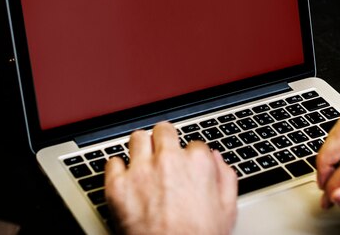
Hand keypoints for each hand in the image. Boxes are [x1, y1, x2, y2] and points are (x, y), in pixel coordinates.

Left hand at [104, 121, 237, 233]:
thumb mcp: (227, 210)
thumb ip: (225, 177)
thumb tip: (217, 160)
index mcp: (197, 162)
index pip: (193, 143)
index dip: (189, 156)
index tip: (185, 165)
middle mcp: (168, 160)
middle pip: (163, 131)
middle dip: (164, 140)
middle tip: (162, 152)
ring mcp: (141, 170)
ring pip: (137, 139)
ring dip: (141, 147)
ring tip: (142, 160)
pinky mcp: (118, 185)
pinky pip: (112, 163)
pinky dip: (116, 169)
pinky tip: (124, 177)